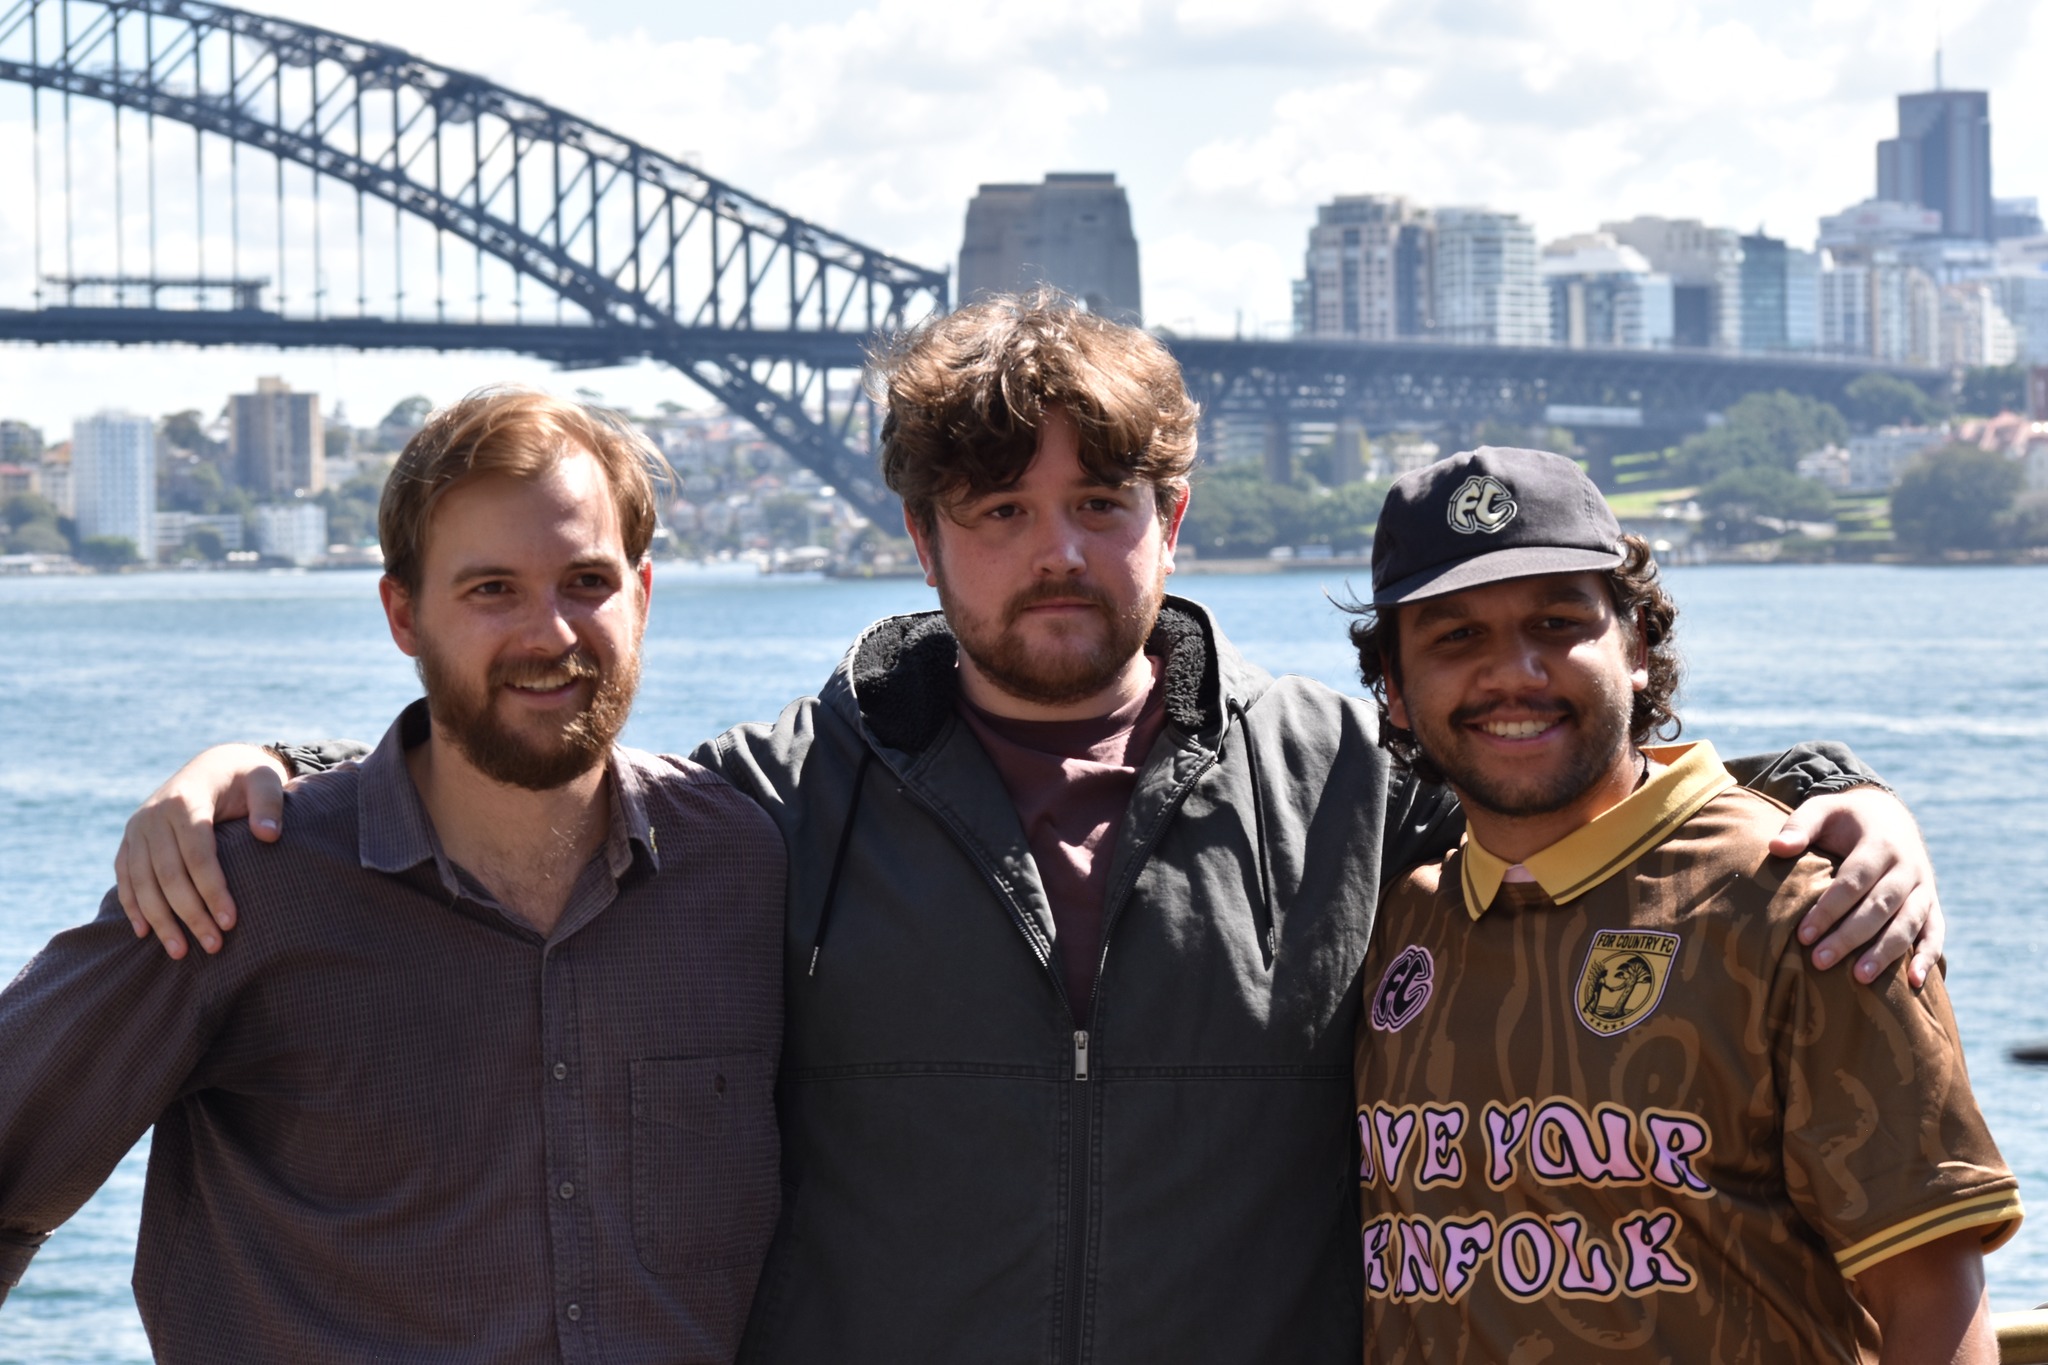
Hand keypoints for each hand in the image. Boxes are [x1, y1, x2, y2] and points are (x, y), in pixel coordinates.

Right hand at [114, 744, 289, 958]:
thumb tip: (268, 835)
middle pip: (169, 874)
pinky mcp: (130, 840)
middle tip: (213, 947)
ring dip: (159, 920)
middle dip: (190, 914)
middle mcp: (154, 816)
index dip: (213, 890)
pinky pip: (125, 877)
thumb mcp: (264, 779)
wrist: (214, 764)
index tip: (231, 922)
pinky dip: (132, 905)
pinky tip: (144, 933)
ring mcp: (137, 828)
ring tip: (180, 953)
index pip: (198, 854)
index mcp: (186, 801)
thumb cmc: (246, 778)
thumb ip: (269, 804)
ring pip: (142, 882)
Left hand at [1769, 785, 1941, 987]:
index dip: (1830, 908)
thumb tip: (1776, 848)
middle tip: (1820, 961)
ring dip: (1885, 952)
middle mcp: (1908, 867)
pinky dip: (1928, 957)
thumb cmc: (1845, 819)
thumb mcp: (1822, 810)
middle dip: (1850, 936)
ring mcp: (1924, 888)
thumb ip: (1800, 826)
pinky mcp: (1932, 904)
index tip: (1803, 935)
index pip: (1854, 881)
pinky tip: (1913, 982)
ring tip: (1859, 978)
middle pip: (1880, 906)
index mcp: (1880, 843)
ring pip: (1908, 923)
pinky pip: (1935, 933)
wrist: (1889, 815)